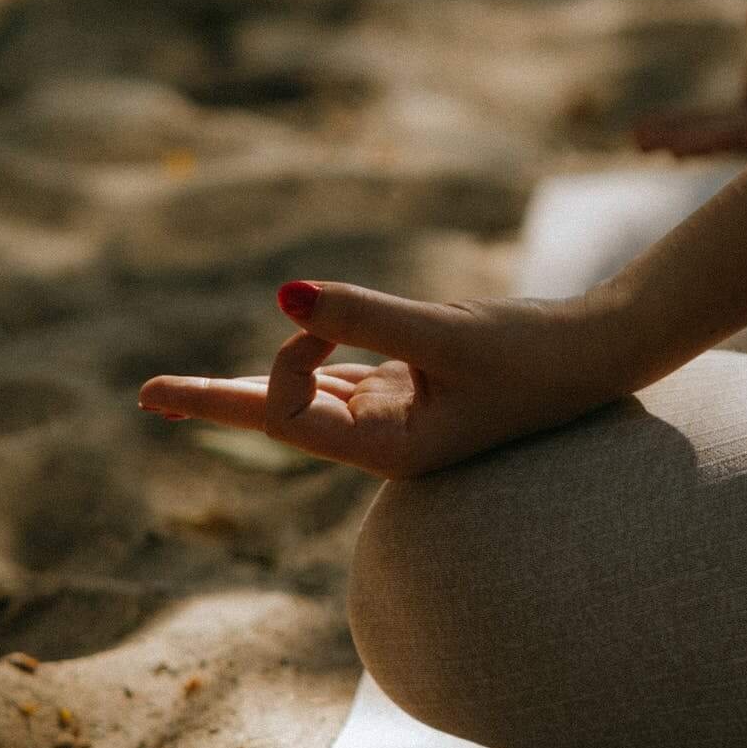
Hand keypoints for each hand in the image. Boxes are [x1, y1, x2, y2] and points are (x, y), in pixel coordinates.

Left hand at [138, 281, 631, 479]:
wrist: (603, 355)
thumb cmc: (532, 356)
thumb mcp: (446, 332)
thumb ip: (365, 315)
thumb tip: (284, 296)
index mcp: (388, 451)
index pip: (292, 410)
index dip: (288, 355)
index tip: (320, 310)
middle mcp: (383, 440)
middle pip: (276, 417)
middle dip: (210, 401)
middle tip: (143, 396)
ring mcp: (396, 412)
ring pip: (304, 395)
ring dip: (244, 388)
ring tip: (173, 395)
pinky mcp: (413, 384)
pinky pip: (340, 372)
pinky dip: (307, 356)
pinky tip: (281, 352)